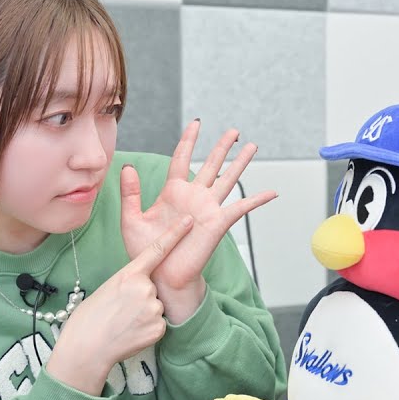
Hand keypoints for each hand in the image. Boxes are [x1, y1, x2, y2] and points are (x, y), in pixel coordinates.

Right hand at [47, 216, 193, 394]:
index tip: (189, 221)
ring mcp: (154, 308)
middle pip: (152, 288)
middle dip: (141, 297)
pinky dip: (147, 329)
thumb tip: (142, 284)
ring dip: (144, 314)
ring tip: (123, 323)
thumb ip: (129, 282)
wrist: (86, 349)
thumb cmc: (90, 319)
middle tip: (120, 311)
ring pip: (156, 306)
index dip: (175, 234)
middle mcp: (145, 288)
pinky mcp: (159, 328)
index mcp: (129, 275)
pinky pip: (158, 324)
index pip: (157, 250)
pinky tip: (131, 333)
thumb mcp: (107, 289)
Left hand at [119, 120, 277, 322]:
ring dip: (240, 163)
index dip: (189, 140)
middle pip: (211, 164)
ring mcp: (208, 208)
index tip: (196, 123)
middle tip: (234, 130)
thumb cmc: (146, 251)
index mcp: (173, 192)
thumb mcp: (131, 219)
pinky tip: (272, 192)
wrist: (160, 276)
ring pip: (228, 179)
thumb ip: (130, 193)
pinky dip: (257, 200)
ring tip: (252, 146)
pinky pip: (241, 208)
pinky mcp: (218, 223)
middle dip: (222, 146)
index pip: (181, 158)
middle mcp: (194, 196)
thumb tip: (126, 167)